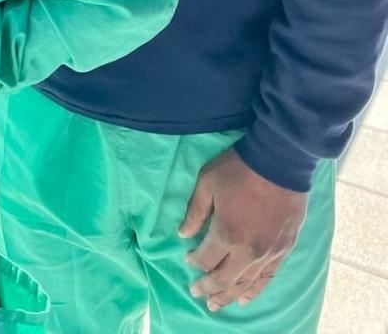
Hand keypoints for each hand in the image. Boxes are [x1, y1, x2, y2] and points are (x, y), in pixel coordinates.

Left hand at [179, 147, 307, 310]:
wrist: (279, 161)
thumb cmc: (239, 169)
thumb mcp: (207, 182)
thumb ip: (194, 211)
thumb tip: (182, 234)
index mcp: (226, 233)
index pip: (205, 258)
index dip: (194, 261)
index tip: (188, 259)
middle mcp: (248, 251)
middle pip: (224, 278)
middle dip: (208, 288)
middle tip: (196, 293)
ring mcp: (269, 253)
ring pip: (246, 284)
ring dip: (229, 296)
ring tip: (216, 305)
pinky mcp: (284, 249)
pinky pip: (268, 278)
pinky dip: (255, 291)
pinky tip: (245, 298)